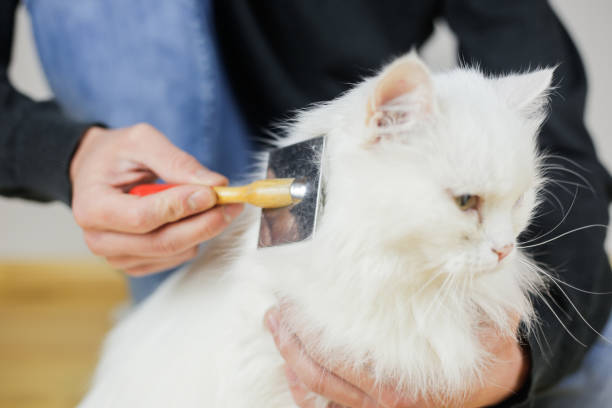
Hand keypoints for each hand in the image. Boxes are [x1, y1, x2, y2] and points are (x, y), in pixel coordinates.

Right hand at [70, 124, 242, 275]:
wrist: (96, 172)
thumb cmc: (115, 154)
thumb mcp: (141, 141)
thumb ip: (176, 161)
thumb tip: (215, 183)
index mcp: (92, 207)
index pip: (143, 217)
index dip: (181, 207)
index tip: (212, 192)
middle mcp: (100, 239)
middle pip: (162, 242)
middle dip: (203, 223)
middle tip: (231, 203)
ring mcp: (117, 256)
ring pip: (173, 252)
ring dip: (202, 230)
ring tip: (217, 204)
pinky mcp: (136, 263)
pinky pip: (175, 258)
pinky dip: (193, 238)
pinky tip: (196, 217)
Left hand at [264, 305, 528, 407]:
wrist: (498, 390)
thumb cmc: (489, 356)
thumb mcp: (491, 327)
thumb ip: (476, 299)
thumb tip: (464, 262)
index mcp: (401, 381)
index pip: (340, 354)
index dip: (310, 328)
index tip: (294, 300)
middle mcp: (381, 401)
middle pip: (318, 372)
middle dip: (290, 340)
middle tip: (275, 311)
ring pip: (318, 390)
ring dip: (291, 360)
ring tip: (276, 329)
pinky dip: (305, 393)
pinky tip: (292, 373)